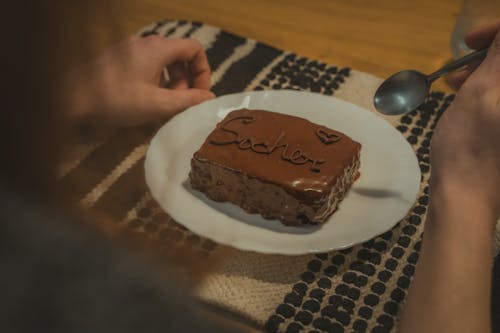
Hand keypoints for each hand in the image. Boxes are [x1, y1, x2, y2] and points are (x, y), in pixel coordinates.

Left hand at [67, 35, 214, 125]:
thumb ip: (188, 101)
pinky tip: (145, 99)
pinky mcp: (120, 57)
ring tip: (163, 103)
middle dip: (185, 80)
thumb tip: (210, 98)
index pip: (194, 49)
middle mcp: (146, 42)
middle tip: (179, 102)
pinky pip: (148, 64)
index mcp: (158, 48)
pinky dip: (155, 79)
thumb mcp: (158, 105)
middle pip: (179, 56)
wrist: (74, 97)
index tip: (199, 92)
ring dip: (170, 82)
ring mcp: (131, 48)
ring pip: (163, 61)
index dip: (203, 71)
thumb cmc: (117, 100)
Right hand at [430, 20, 499, 216]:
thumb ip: (499, 56)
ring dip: (484, 74)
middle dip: (489, 56)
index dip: (496, 34)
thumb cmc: (467, 146)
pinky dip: (487, 91)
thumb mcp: (479, 94)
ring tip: (455, 83)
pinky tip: (465, 97)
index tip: (468, 42)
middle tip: (458, 67)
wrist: (466, 196)